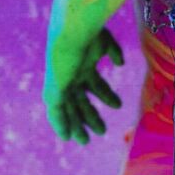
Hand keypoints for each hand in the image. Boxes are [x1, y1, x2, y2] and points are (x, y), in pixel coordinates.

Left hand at [46, 28, 123, 143]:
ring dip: (77, 125)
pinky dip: (61, 124)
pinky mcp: (54, 90)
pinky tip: (66, 136)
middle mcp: (71, 76)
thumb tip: (120, 64)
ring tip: (85, 141)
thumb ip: (113, 53)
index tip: (117, 105)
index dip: (105, 95)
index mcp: (83, 65)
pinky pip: (56, 112)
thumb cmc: (90, 33)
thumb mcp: (105, 43)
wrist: (71, 33)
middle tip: (102, 132)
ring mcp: (62, 84)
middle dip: (90, 116)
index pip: (94, 84)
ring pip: (69, 110)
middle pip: (81, 101)